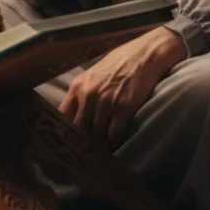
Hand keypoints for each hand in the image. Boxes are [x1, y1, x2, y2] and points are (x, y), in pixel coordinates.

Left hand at [59, 26, 186, 147]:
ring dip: (98, 147)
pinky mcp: (123, 109)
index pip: (63, 115)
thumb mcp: (95, 74)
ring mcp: (106, 103)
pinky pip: (114, 135)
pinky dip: (113, 145)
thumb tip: (77, 114)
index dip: (64, 131)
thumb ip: (84, 92)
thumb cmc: (121, 62)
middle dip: (81, 142)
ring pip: (96, 135)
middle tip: (83, 154)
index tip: (66, 142)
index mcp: (78, 86)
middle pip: (79, 129)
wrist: (146, 54)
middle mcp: (89, 95)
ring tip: (98, 156)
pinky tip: (114, 149)